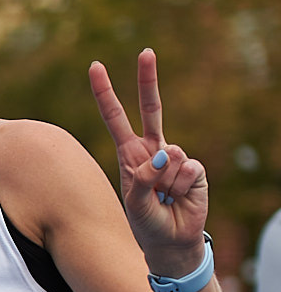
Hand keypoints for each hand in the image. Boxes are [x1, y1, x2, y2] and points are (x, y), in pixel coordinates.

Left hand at [89, 50, 209, 274]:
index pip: (115, 118)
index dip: (106, 94)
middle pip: (151, 109)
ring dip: (164, 183)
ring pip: (169, 155)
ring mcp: (174, 158)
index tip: (95, 67)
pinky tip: (178, 198)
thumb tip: (164, 154)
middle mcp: (152, 149)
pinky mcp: (194, 169)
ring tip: (162, 198)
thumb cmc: (144, 221)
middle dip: (148, 79)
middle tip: (146, 51)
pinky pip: (186, 170)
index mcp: (129, 153)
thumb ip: (141, 177)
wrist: (169, 240)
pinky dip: (180, 188)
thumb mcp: (132, 201)